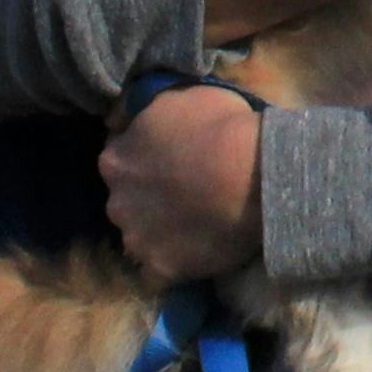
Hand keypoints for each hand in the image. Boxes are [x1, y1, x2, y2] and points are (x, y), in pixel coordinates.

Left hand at [101, 83, 259, 287]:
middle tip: (185, 195)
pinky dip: (173, 265)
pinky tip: (195, 255)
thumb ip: (146, 113)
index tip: (171, 162)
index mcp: (115, 159)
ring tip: (194, 227)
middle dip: (148, 199)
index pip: (120, 161)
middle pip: (127, 202)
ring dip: (159, 233)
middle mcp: (116, 202)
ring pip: (141, 238)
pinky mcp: (161, 269)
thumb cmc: (222, 128)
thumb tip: (128, 119)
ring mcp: (137, 239)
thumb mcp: (177, 97)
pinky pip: (159, 273)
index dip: (146, 161)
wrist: (257, 176)